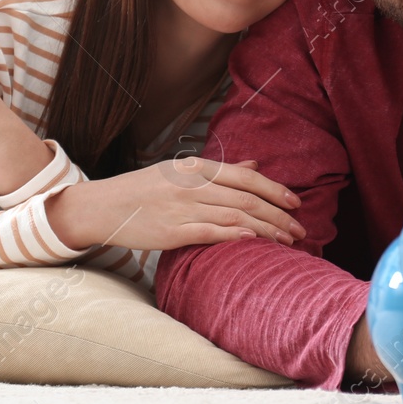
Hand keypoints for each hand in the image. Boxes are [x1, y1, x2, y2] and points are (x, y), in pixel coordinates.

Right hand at [63, 155, 307, 250]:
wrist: (101, 207)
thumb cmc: (143, 190)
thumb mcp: (181, 171)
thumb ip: (220, 170)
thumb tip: (256, 162)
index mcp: (196, 167)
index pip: (246, 176)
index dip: (275, 190)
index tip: (296, 203)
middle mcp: (192, 184)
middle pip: (247, 198)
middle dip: (279, 214)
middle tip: (300, 229)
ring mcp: (182, 207)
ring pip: (234, 216)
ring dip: (265, 229)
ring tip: (286, 241)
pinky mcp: (171, 232)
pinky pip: (209, 232)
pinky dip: (233, 235)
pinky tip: (253, 240)